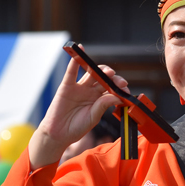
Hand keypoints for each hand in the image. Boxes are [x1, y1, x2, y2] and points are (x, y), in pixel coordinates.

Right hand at [29, 53, 129, 168]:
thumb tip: (116, 96)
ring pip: (91, 73)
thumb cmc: (76, 127)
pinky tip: (80, 51)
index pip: (111, 88)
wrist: (58, 134)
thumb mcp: (93, 117)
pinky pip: (72, 71)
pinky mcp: (66, 86)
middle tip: (120, 83)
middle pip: (103, 78)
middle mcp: (90, 91)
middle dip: (113, 78)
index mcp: (99, 99)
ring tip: (108, 72)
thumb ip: (103, 105)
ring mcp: (79, 87)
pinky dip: (75, 61)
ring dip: (100, 70)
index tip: (125, 90)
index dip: (119, 87)